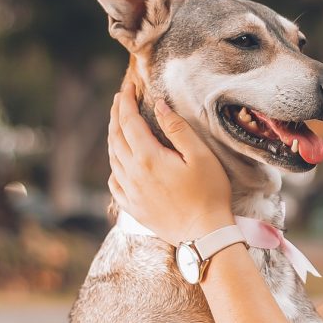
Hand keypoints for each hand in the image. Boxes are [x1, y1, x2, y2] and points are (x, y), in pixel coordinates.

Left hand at [108, 81, 234, 243]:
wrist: (204, 235)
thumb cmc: (209, 193)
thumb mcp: (200, 155)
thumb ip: (177, 128)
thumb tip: (158, 105)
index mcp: (148, 158)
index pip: (129, 121)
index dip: (125, 101)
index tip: (128, 86)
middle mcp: (132, 174)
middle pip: (116, 137)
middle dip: (116, 114)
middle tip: (119, 98)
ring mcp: (130, 193)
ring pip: (113, 159)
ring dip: (113, 137)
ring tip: (118, 124)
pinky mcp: (133, 208)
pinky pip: (115, 183)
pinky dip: (114, 166)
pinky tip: (120, 163)